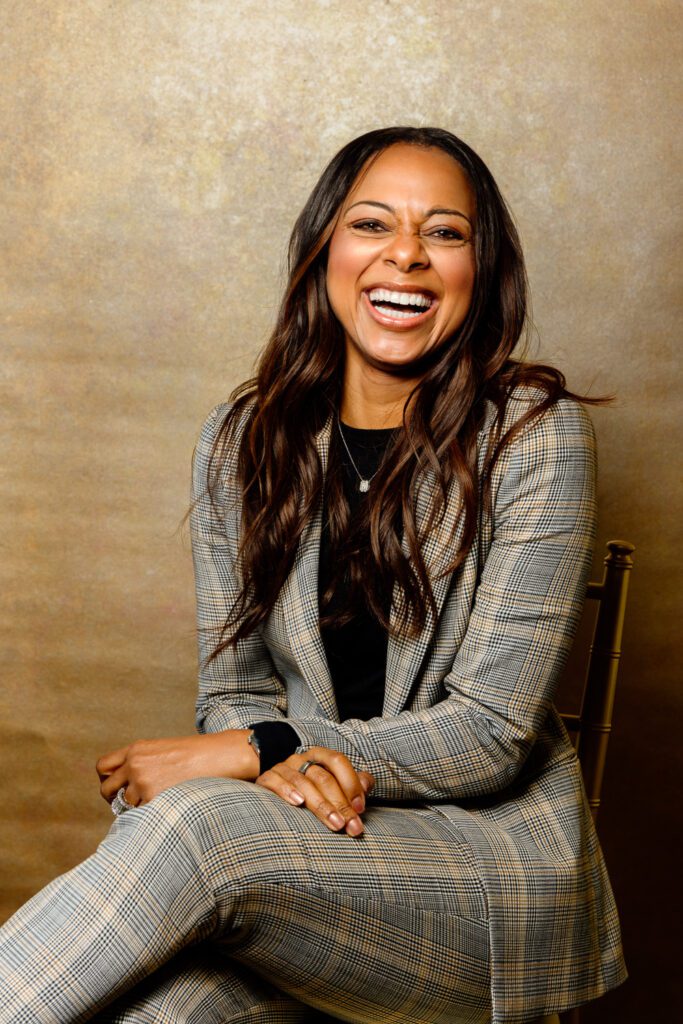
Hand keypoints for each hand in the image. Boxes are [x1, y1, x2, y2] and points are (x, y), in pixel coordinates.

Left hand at [96, 730, 258, 806]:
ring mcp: (143, 782)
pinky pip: (141, 814)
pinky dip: (150, 814)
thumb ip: (141, 763)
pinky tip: (167, 805)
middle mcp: (134, 764)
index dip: (107, 779)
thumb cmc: (196, 755)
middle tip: (129, 804)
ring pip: (126, 805)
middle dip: (114, 799)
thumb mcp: (162, 750)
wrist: (218, 756)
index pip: (102, 766)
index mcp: (136, 749)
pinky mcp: (153, 797)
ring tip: (160, 801)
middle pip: (106, 789)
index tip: (117, 787)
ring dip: (138, 808)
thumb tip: (126, 787)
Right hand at [255, 747, 374, 836]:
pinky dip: (287, 791)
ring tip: (335, 823)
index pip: (338, 761)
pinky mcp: (266, 778)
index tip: (360, 808)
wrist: (276, 787)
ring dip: (321, 805)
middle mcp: (302, 759)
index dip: (351, 783)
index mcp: (321, 756)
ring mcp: (283, 767)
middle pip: (323, 777)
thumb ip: (353, 783)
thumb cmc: (312, 789)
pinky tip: (298, 803)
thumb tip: (367, 784)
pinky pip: (275, 781)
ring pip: (303, 782)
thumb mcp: (334, 784)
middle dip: (340, 803)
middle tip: (351, 826)